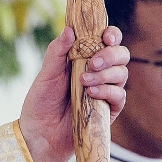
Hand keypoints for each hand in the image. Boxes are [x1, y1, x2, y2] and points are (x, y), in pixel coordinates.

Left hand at [18, 26, 129, 161]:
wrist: (40, 133)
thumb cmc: (42, 101)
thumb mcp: (47, 73)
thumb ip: (57, 51)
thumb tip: (69, 29)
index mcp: (85, 58)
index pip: (107, 40)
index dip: (112, 35)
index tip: (106, 36)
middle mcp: (99, 72)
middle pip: (121, 55)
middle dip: (111, 55)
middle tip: (93, 62)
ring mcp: (106, 90)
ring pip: (122, 73)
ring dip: (106, 74)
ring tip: (84, 81)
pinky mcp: (109, 110)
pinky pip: (119, 95)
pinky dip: (107, 91)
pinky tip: (91, 93)